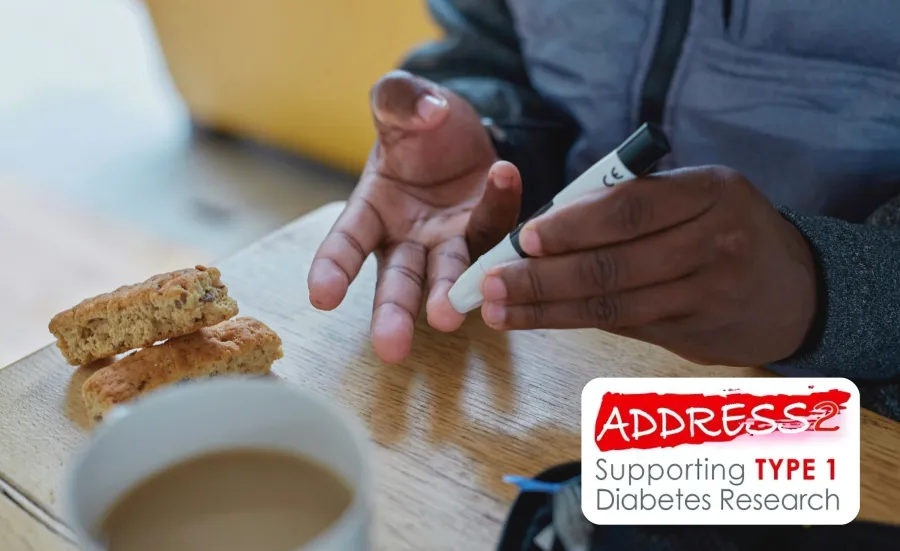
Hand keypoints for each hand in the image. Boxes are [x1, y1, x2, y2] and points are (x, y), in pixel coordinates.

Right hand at [307, 71, 521, 363]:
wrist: (465, 128)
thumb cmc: (416, 124)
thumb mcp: (398, 100)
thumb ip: (397, 99)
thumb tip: (425, 111)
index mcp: (371, 211)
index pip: (347, 244)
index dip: (333, 269)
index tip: (321, 297)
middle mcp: (408, 238)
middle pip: (398, 280)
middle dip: (393, 312)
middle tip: (390, 348)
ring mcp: (450, 241)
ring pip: (448, 274)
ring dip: (448, 295)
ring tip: (447, 318)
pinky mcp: (488, 232)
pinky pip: (495, 224)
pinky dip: (501, 203)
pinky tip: (504, 176)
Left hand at [479, 166, 817, 365]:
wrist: (797, 290)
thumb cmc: (727, 229)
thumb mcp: (697, 196)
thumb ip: (632, 205)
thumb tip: (547, 229)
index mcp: (710, 192)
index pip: (629, 207)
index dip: (571, 224)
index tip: (523, 237)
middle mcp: (713, 242)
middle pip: (612, 264)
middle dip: (541, 276)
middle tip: (490, 284)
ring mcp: (707, 294)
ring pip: (611, 304)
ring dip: (546, 309)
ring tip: (500, 310)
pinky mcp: (695, 334)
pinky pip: (624, 325)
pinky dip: (575, 321)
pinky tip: (539, 318)